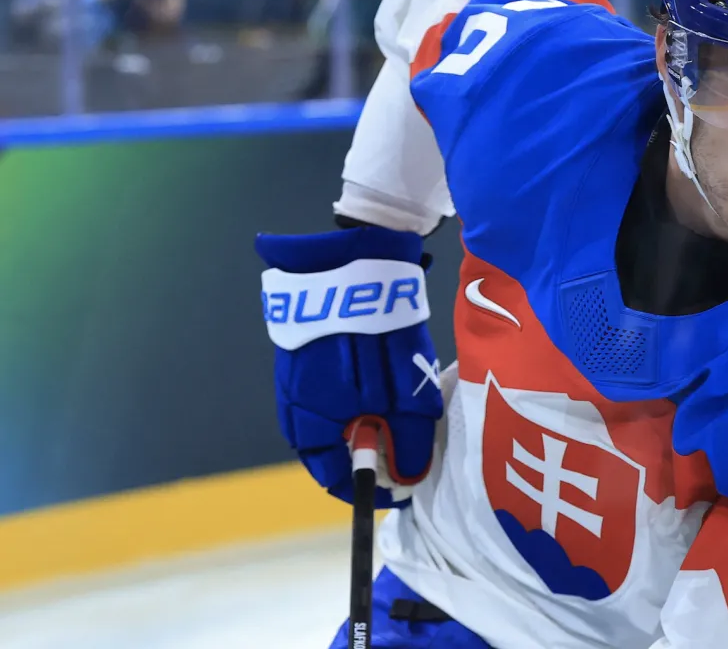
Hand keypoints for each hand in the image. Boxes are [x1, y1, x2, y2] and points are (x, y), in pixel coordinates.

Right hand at [256, 226, 443, 506]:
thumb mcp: (406, 397)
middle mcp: (294, 406)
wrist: (353, 263)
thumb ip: (408, 441)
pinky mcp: (308, 352)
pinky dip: (357, 397)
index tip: (402, 488)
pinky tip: (383, 383)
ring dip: (365, 424)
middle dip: (370, 455)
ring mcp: (297, 377)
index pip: (334, 477)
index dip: (371, 488)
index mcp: (310, 425)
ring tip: (401, 415)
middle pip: (333, 449)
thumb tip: (409, 478)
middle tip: (407, 450)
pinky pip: (331, 391)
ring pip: (334, 419)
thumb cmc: (379, 336)